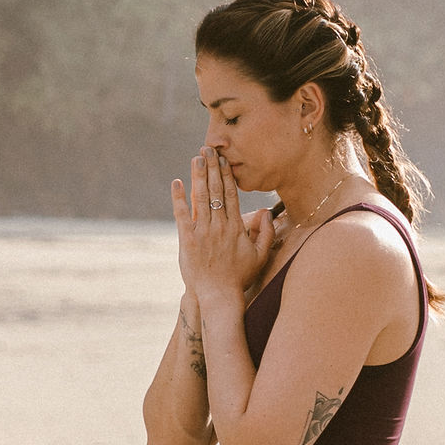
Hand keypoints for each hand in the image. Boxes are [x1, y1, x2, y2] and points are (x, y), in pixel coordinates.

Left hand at [171, 148, 271, 301]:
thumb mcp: (259, 256)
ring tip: (196, 157)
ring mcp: (203, 232)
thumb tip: (267, 213)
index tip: (224, 160)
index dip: (227, 175)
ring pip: (201, 198)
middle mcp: (219, 226)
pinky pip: (182, 215)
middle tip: (208, 149)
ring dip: (198, 176)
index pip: (231, 194)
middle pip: (216, 190)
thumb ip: (266, 233)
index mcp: (236, 227)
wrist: (219, 295)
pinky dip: (179, 198)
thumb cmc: (240, 277)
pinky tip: (176, 182)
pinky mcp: (187, 241)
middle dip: (212, 168)